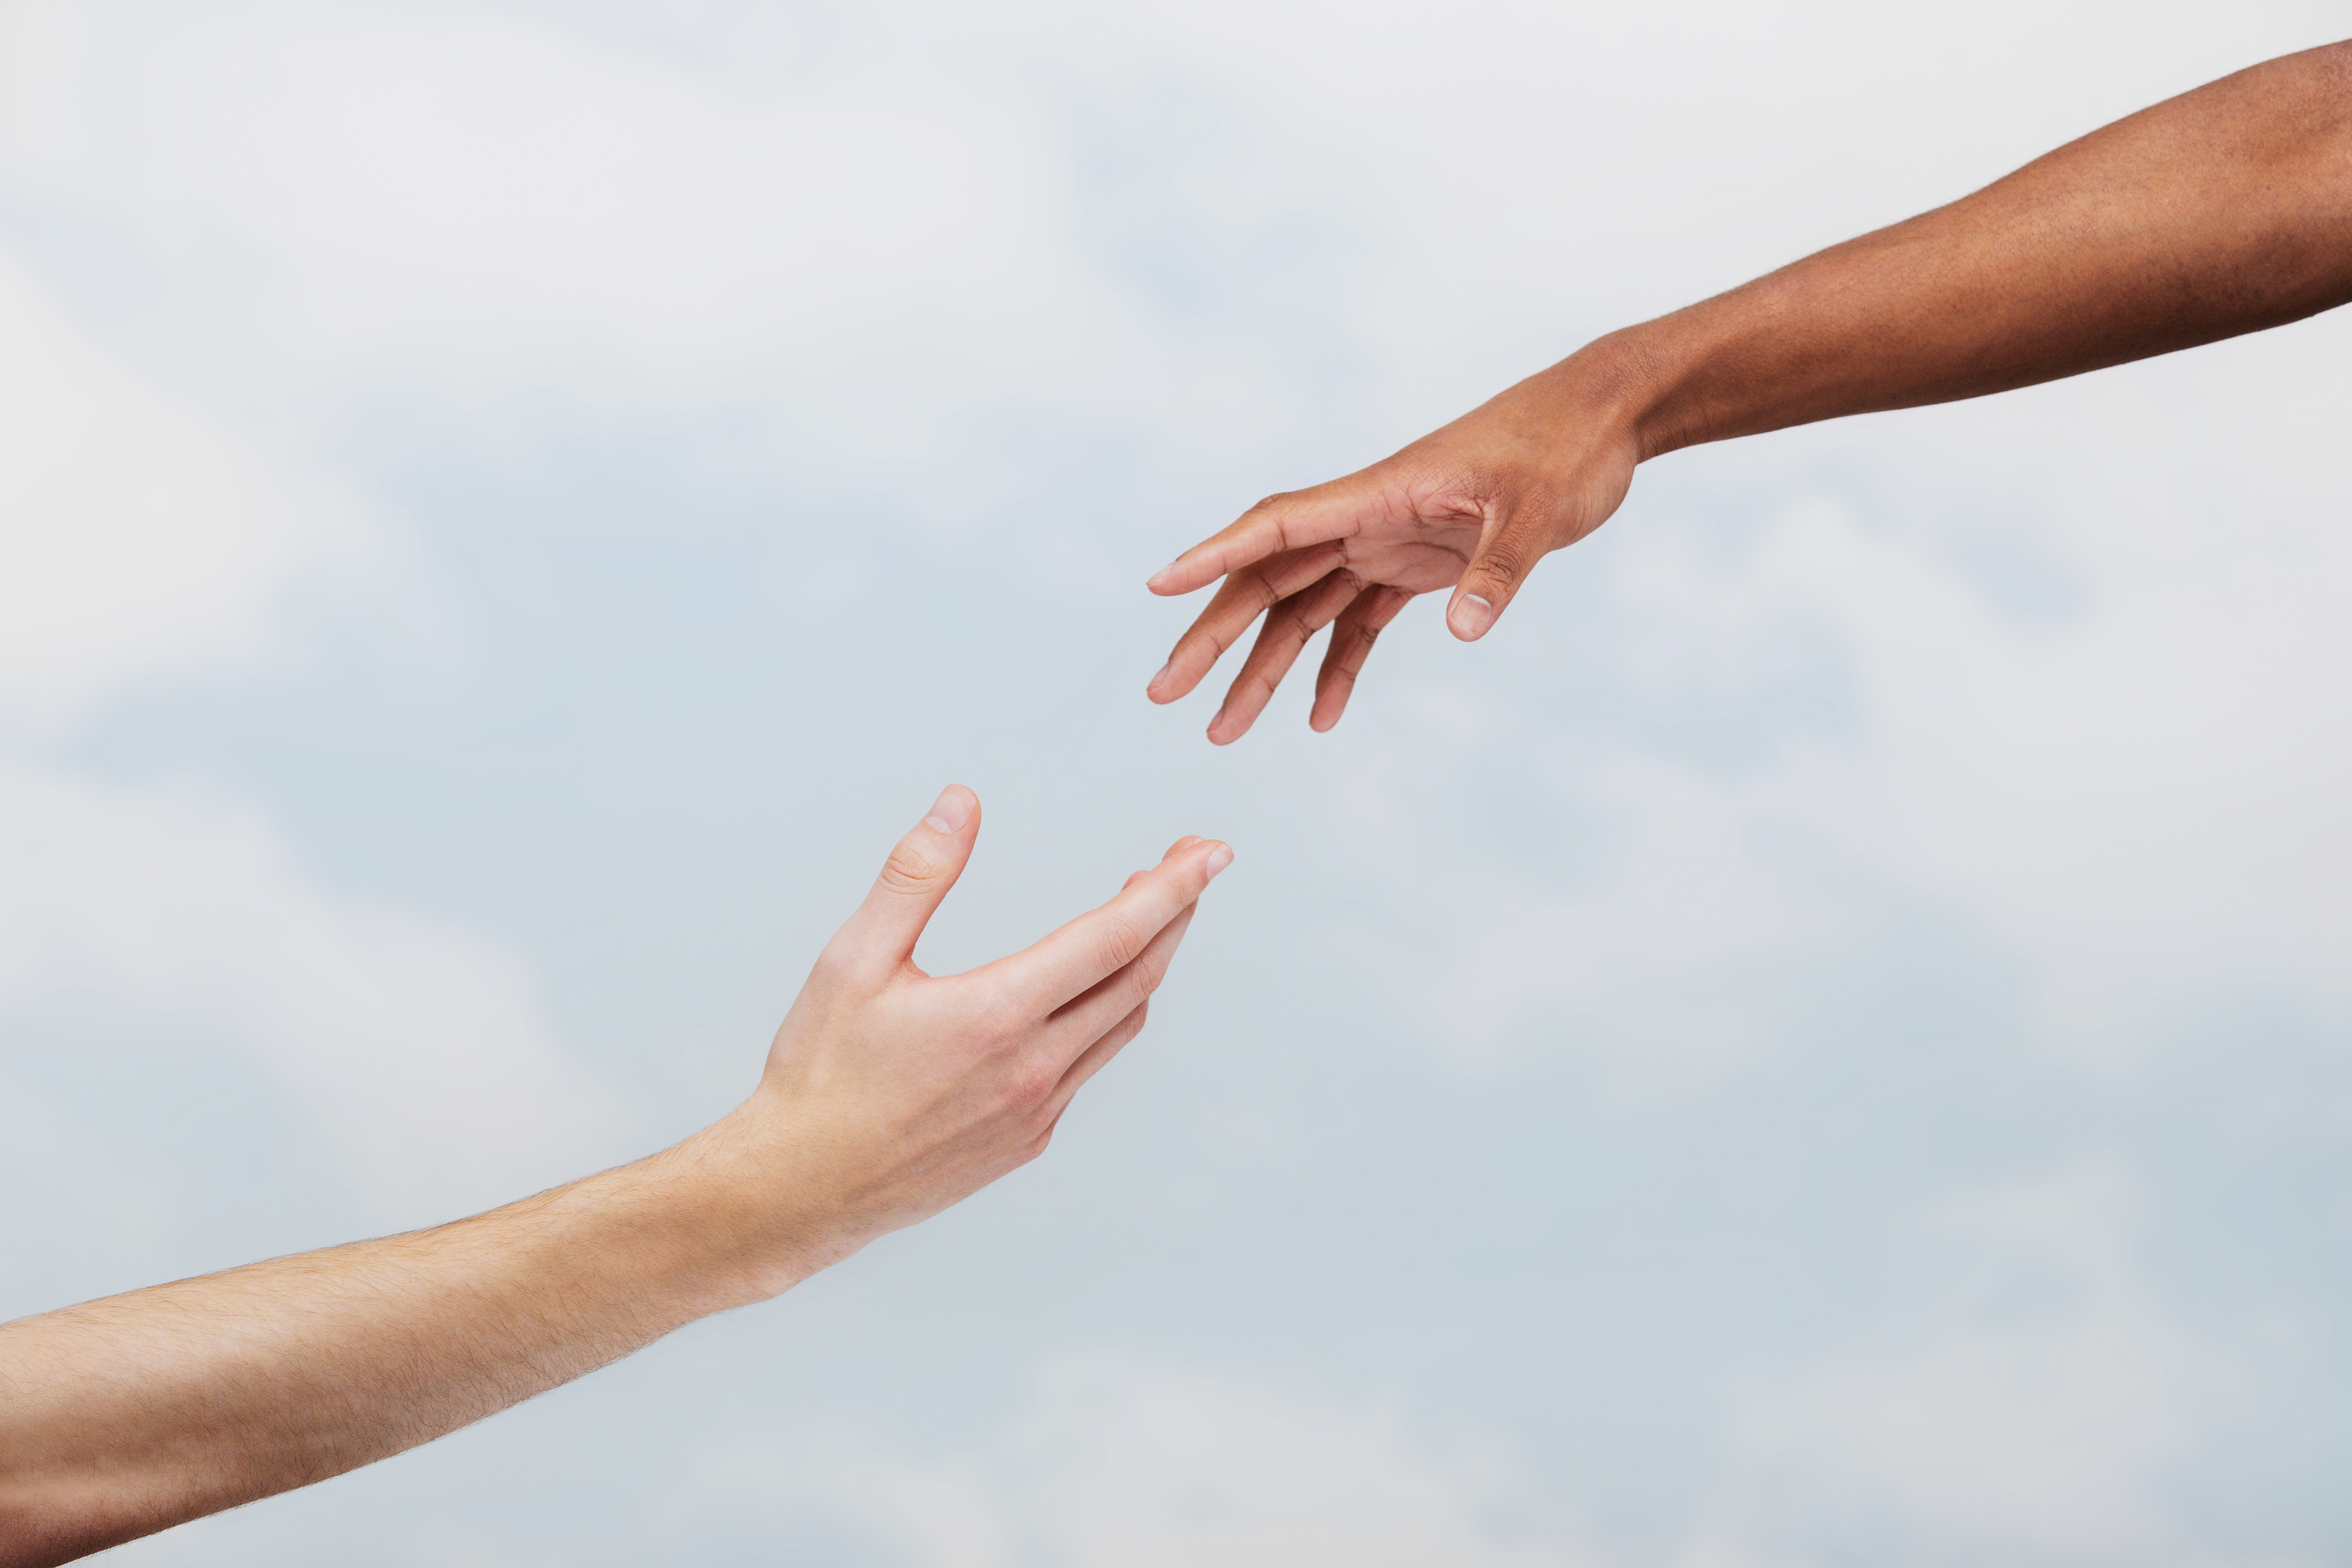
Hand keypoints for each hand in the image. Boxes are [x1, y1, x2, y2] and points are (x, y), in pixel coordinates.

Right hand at [695, 785, 1231, 1289]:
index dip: (1173, 889)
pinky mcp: (1027, 1142)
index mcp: (998, 1016)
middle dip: (1175, 913)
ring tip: (1144, 915)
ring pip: (1120, 1025)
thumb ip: (916, 875)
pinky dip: (1105, 1016)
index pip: (1113, 937)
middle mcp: (1034, 1068)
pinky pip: (1088, 1067)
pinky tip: (1086, 992)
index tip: (1212, 852)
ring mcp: (1037, 1111)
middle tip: (1193, 865)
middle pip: (1137, 977)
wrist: (801, 1189)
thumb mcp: (853, 960)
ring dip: (1144, 964)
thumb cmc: (820, 1073)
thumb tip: (961, 803)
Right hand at [1142, 351, 1648, 741]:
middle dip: (1213, 637)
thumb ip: (1498, 570)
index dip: (1216, 556)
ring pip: (1302, 610)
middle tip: (1164, 694)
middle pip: (1268, 579)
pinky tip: (1320, 718)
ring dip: (1262, 668)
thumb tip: (1463, 631)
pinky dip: (1336, 668)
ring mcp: (1386, 542)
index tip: (1161, 585)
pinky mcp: (1416, 563)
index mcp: (1379, 491)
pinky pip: (1358, 622)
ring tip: (1223, 730)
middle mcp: (1367, 517)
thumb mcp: (1540, 512)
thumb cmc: (1566, 447)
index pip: (1277, 525)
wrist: (1602, 422)